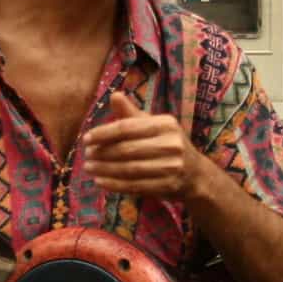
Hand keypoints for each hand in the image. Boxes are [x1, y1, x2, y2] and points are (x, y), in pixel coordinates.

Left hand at [78, 91, 201, 201]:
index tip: (86, 139)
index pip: (127, 128)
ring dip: (104, 169)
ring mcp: (171, 166)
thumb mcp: (154, 125)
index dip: (104, 133)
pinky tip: (100, 181)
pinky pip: (135, 185)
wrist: (196, 174)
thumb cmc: (168, 144)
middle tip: (86, 156)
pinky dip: (114, 184)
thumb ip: (132, 114)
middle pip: (127, 149)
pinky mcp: (168, 186)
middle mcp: (171, 144)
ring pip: (129, 169)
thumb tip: (114, 95)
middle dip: (102, 153)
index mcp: (165, 124)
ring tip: (88, 168)